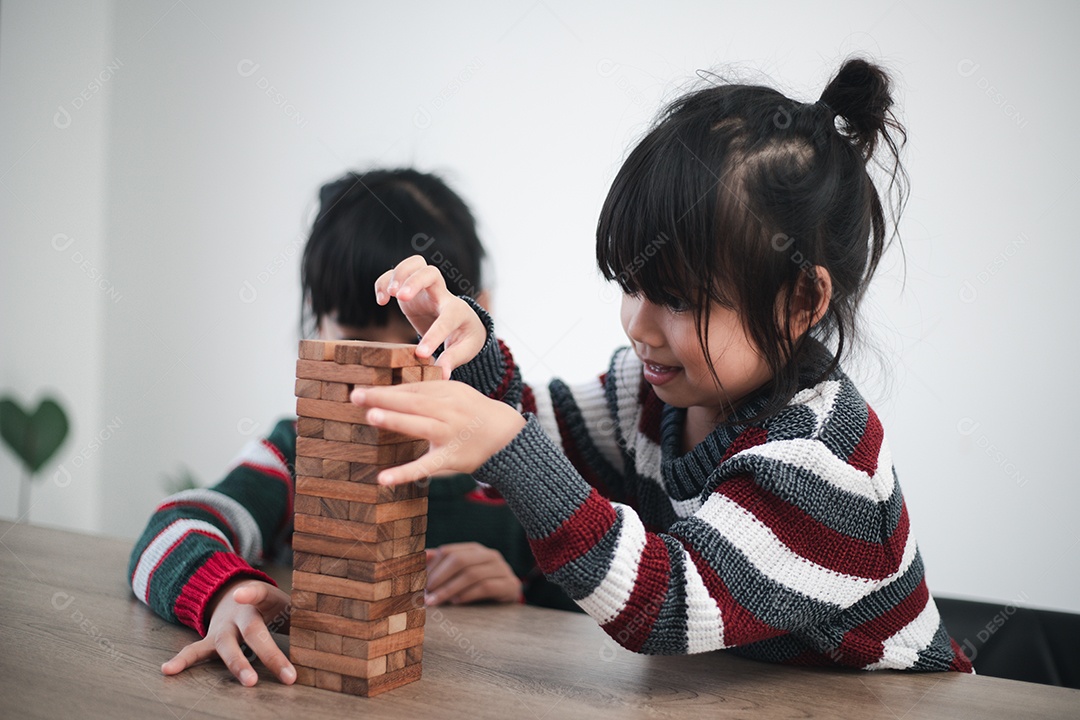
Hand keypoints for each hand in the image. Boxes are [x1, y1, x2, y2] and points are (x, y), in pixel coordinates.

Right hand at [161, 579, 294, 686]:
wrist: (233, 592)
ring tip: (247, 681)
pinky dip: (183, 661)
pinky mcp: (210, 640)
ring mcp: (222, 627)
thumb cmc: (270, 604)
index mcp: (261, 599)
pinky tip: (167, 670)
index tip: (243, 593)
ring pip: (226, 646)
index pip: (261, 595)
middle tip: (286, 675)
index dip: (253, 594)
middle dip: (269, 654)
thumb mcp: (287, 601)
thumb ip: (306, 612)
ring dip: (237, 665)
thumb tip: (341, 623)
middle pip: (254, 632)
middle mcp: (240, 613)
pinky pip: (195, 651)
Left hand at [350, 380, 525, 484]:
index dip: (388, 389)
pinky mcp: (450, 458)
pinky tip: (383, 478)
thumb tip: (394, 392)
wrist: (507, 436)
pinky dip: (405, 473)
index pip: (413, 389)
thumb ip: (429, 392)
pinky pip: (425, 465)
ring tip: (371, 416)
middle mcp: (448, 410)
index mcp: (447, 392)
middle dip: (383, 397)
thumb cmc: (474, 413)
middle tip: (356, 395)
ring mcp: (450, 433)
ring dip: (396, 420)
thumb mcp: (456, 394)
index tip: (362, 390)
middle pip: (413, 402)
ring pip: (420, 425)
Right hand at [374, 255, 486, 375]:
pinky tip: (381, 300)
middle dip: (416, 281)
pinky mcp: (411, 289)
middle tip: (400, 296)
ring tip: (390, 294)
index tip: (420, 353)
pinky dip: (385, 282)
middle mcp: (442, 294)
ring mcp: (426, 288)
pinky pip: (396, 274)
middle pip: (432, 273)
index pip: (448, 319)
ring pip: (416, 264)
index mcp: (458, 311)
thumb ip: (453, 359)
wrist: (462, 322)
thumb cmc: (465, 337)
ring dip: (399, 273)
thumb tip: (443, 374)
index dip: (435, 335)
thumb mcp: (465, 349)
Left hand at [426, 543, 521, 604]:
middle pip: (460, 560)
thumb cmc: (479, 585)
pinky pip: (486, 587)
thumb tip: (423, 555)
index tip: (419, 583)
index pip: (448, 551)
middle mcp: (489, 555)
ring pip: (472, 574)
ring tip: (436, 601)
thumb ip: (442, 565)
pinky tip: (456, 602)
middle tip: (426, 594)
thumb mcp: (461, 573)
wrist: (509, 596)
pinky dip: (468, 595)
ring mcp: (501, 569)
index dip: (432, 567)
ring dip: (449, 589)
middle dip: (439, 578)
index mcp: (474, 549)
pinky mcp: (509, 585)